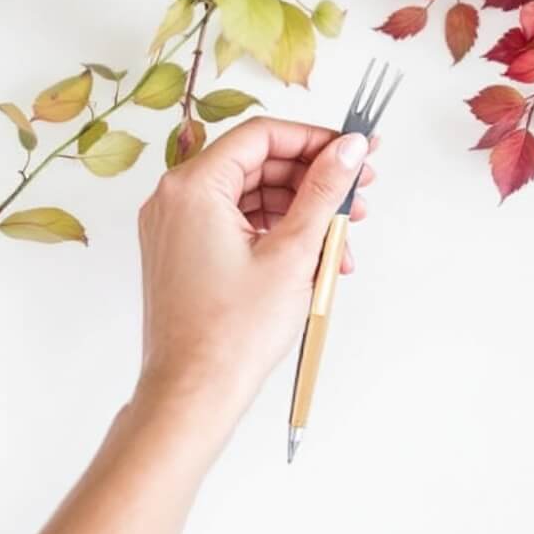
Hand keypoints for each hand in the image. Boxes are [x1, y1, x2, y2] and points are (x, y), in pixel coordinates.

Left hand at [134, 117, 375, 437]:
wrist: (192, 398)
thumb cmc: (232, 334)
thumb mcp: (294, 251)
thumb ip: (324, 189)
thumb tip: (349, 148)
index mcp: (192, 187)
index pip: (262, 136)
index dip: (314, 140)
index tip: (352, 151)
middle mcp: (175, 199)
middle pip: (258, 165)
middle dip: (313, 180)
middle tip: (358, 195)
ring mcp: (176, 228)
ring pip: (252, 197)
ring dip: (301, 212)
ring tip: (342, 240)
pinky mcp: (185, 254)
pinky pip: (238, 224)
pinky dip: (278, 234)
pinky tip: (316, 258)